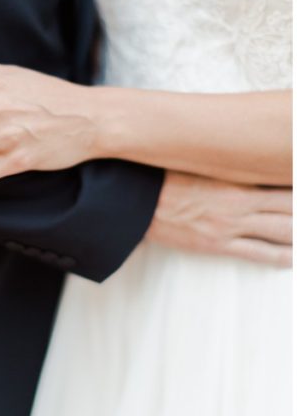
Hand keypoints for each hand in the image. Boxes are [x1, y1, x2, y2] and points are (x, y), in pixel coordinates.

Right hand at [146, 171, 291, 265]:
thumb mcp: (199, 162)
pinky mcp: (218, 244)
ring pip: (285, 232)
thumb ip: (228, 163)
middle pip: (292, 208)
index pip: (285, 181)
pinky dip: (284, 256)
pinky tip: (294, 256)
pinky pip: (261, 253)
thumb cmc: (163, 177)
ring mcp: (230, 226)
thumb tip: (248, 159)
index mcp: (235, 178)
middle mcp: (239, 202)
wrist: (135, 201)